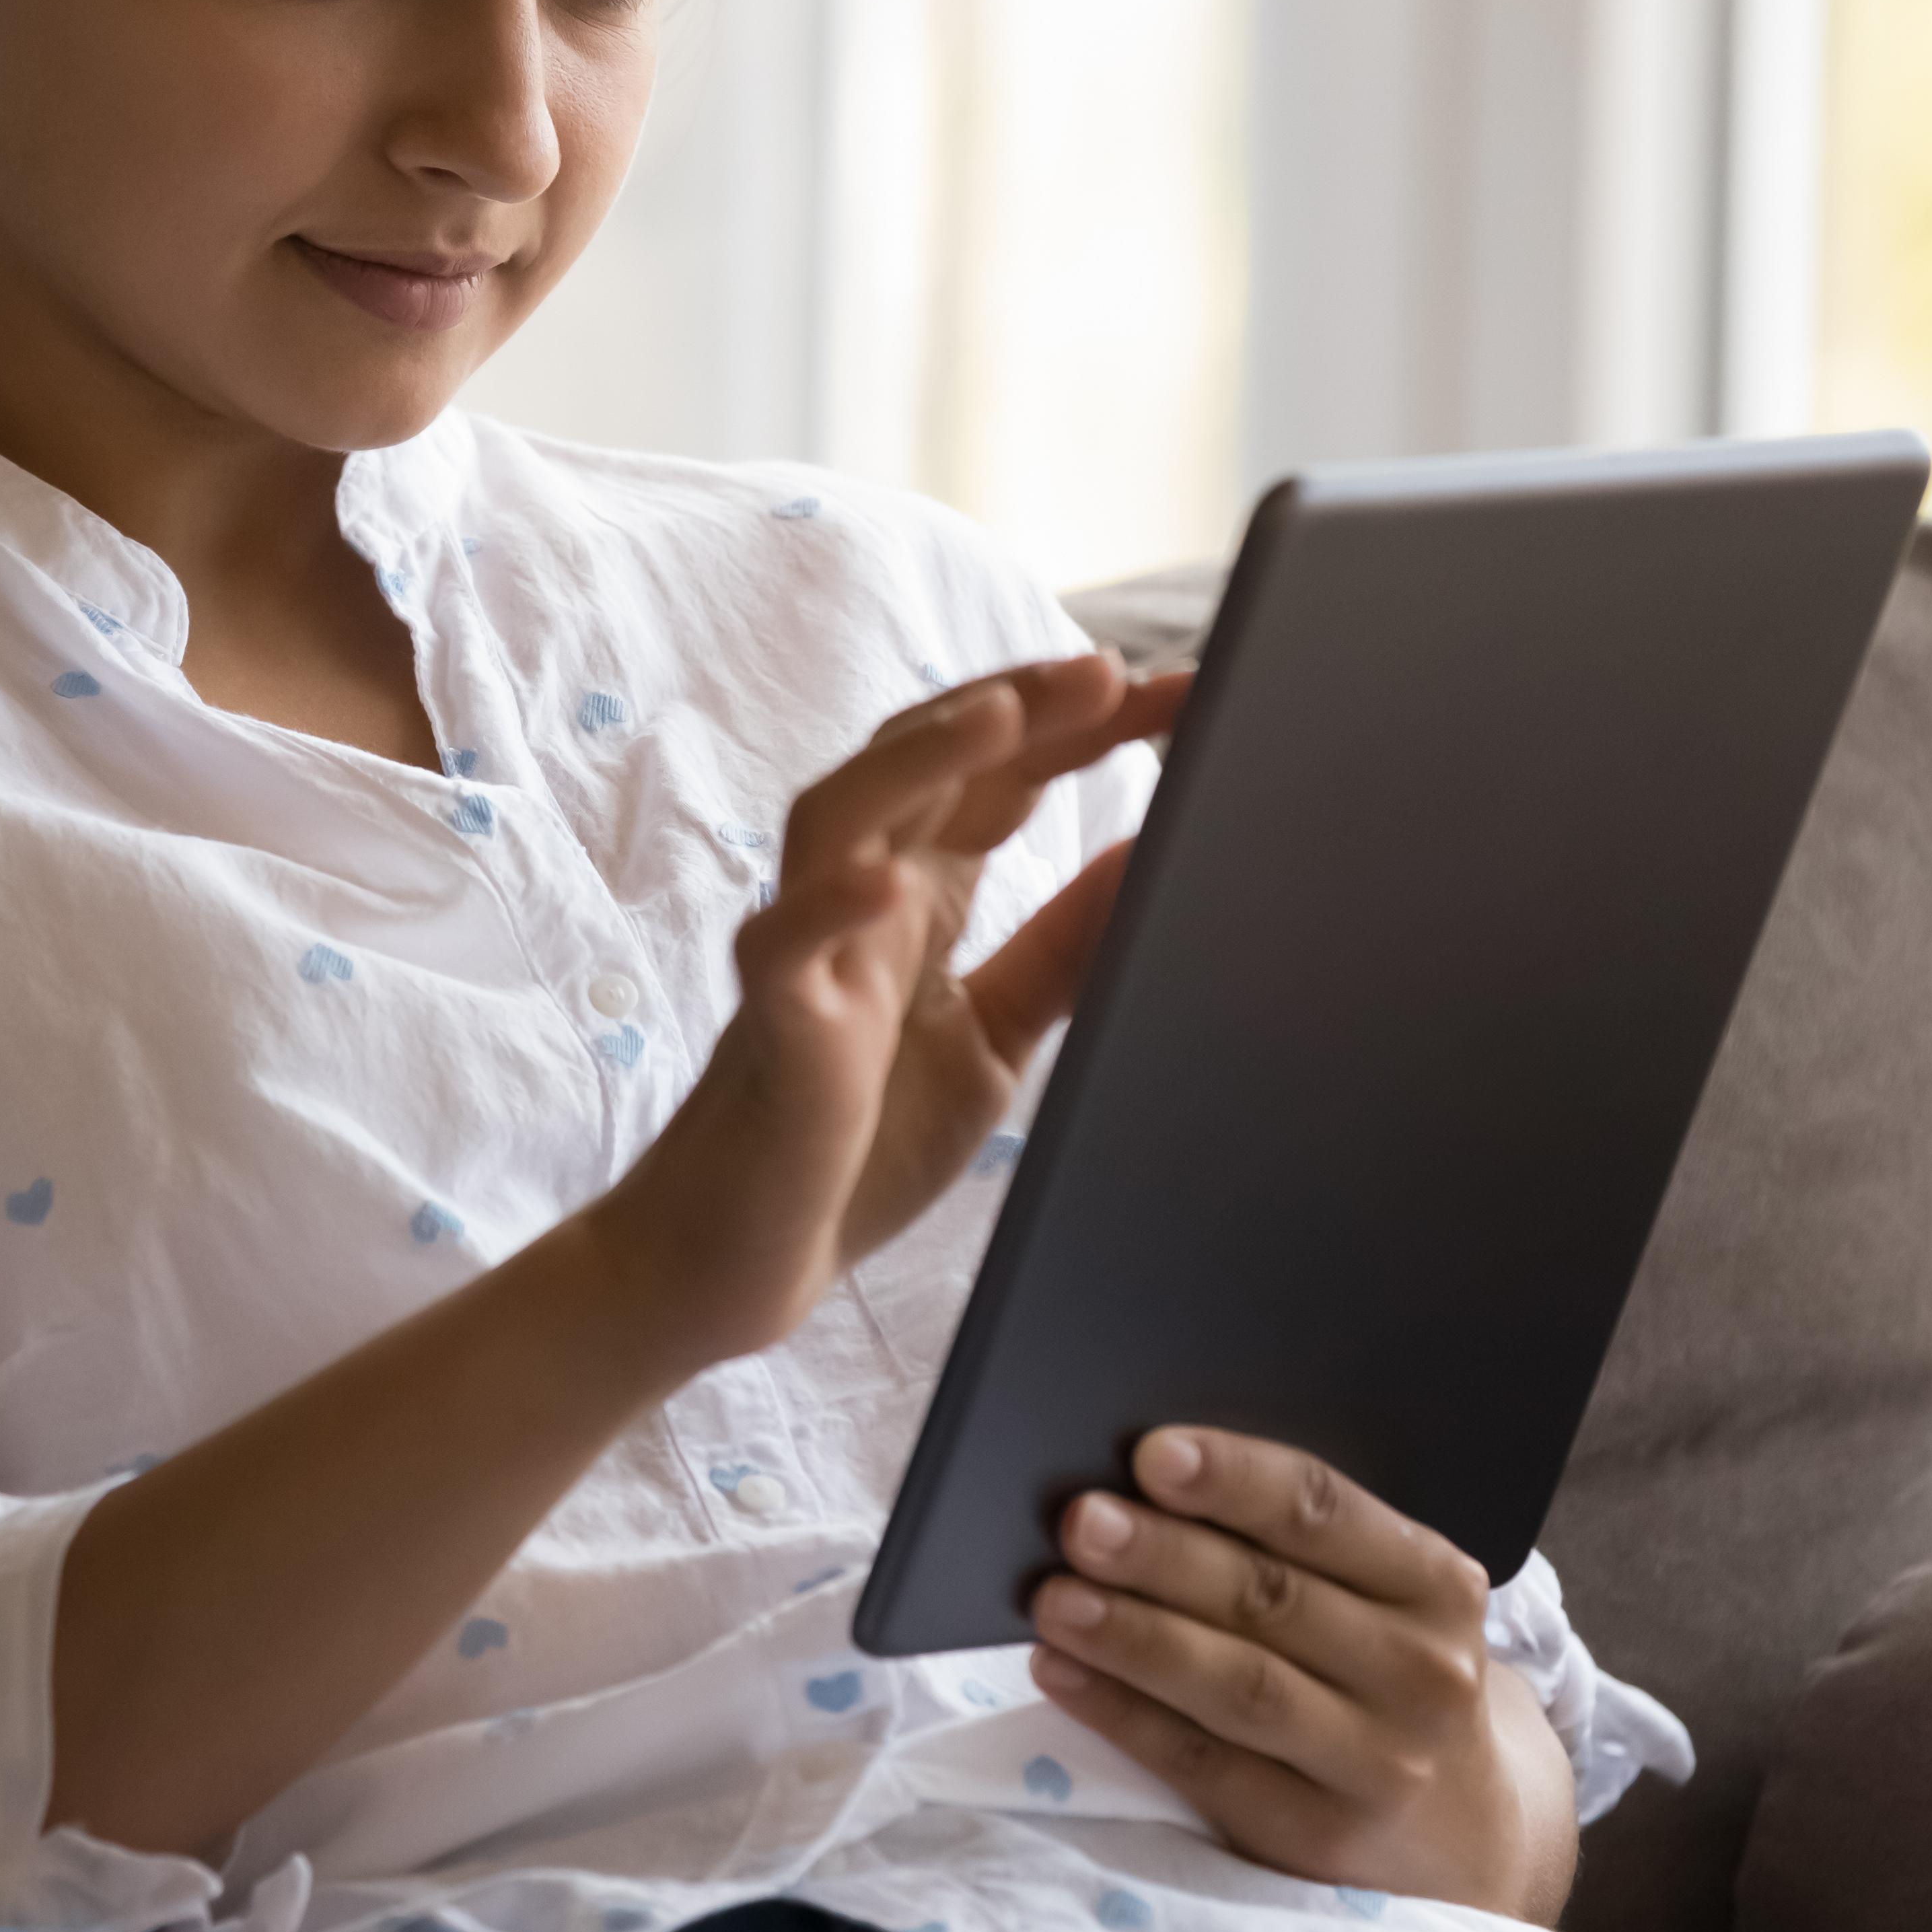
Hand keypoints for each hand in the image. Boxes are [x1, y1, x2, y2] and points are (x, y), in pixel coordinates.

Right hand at [589, 650, 1187, 1367]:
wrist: (750, 1258)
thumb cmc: (857, 1139)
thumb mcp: (995, 1033)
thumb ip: (1063, 948)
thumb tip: (1149, 856)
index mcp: (919, 894)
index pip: (1003, 777)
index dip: (1081, 726)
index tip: (1181, 692)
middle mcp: (860, 897)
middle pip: (928, 762)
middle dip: (1017, 706)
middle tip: (1113, 673)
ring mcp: (809, 949)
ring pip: (843, 813)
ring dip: (919, 758)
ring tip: (1002, 715)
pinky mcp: (770, 1019)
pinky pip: (784, 944)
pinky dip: (829, 903)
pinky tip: (884, 882)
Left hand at [1025, 1428, 1578, 1926]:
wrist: (1466, 1831)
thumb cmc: (1388, 1672)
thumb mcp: (1389, 1596)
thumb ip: (1300, 1542)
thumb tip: (1149, 1477)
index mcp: (1436, 1584)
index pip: (1326, 1513)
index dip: (1236, 1478)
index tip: (1153, 1453)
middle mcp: (1420, 1674)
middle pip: (1273, 1599)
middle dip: (1165, 1555)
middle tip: (1082, 1520)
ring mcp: (1375, 1765)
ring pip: (1238, 1687)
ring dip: (1136, 1637)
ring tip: (1055, 1598)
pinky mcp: (1317, 1838)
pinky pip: (1205, 1767)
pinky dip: (1124, 1716)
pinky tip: (1064, 1673)